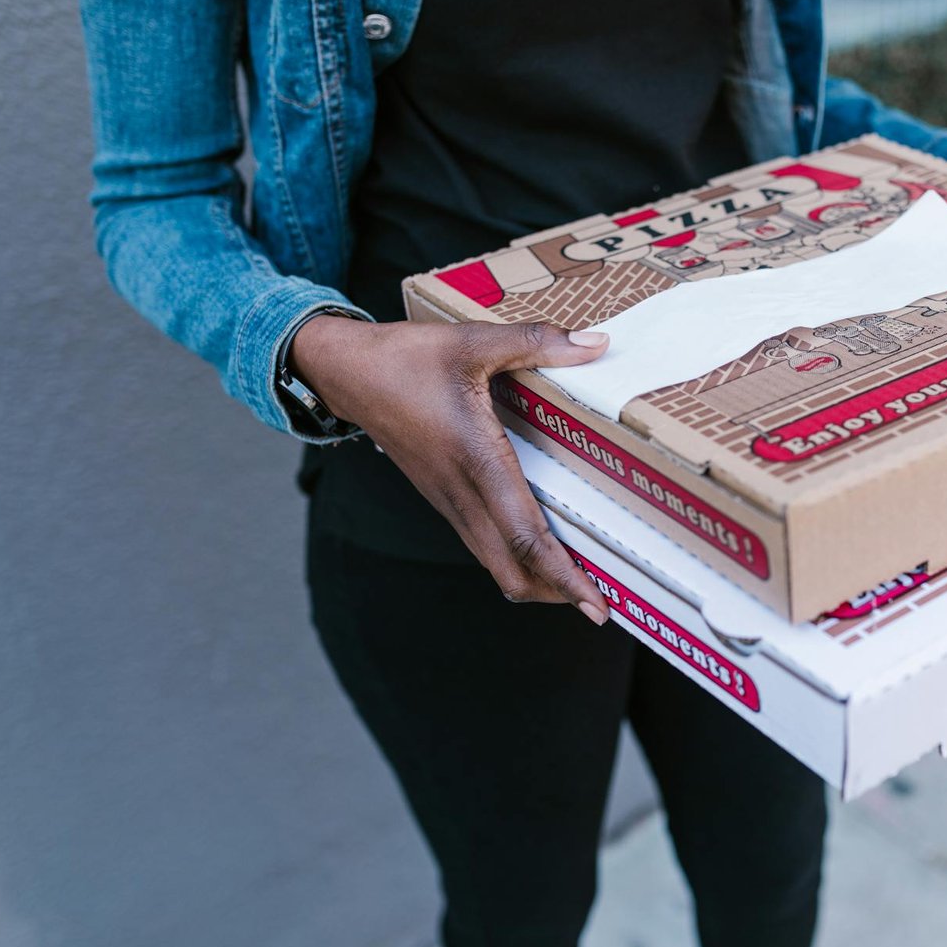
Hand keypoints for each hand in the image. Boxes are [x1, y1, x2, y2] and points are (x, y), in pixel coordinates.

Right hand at [291, 316, 611, 623]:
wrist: (345, 372)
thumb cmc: (405, 358)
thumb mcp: (473, 340)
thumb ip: (538, 342)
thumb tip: (597, 344)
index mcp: (476, 460)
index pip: (525, 536)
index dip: (563, 575)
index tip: (594, 604)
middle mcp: (462, 492)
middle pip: (512, 568)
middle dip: (557, 593)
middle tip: (601, 605)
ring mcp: (448, 499)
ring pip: (496, 562)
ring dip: (536, 578)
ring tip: (578, 584)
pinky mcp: (443, 496)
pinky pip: (483, 542)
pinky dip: (515, 557)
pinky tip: (539, 547)